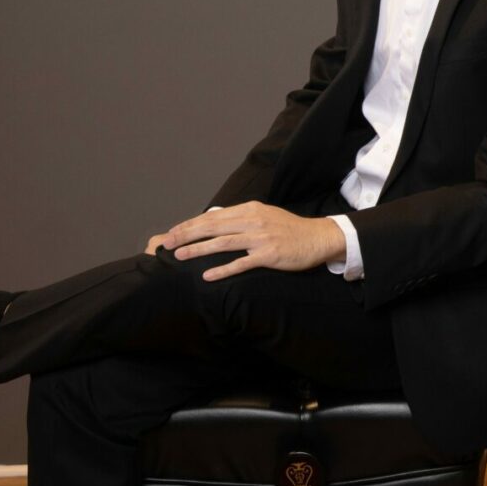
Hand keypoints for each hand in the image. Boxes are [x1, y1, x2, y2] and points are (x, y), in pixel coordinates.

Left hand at [151, 202, 347, 281]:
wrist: (318, 238)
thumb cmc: (289, 229)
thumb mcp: (265, 216)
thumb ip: (242, 218)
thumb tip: (216, 223)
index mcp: (250, 210)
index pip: (213, 216)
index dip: (190, 224)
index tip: (173, 231)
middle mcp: (253, 221)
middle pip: (213, 226)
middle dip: (187, 234)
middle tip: (168, 242)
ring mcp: (261, 238)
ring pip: (223, 243)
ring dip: (199, 249)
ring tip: (179, 255)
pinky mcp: (269, 254)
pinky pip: (241, 263)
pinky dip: (223, 269)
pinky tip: (207, 275)